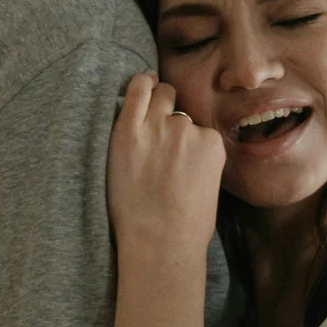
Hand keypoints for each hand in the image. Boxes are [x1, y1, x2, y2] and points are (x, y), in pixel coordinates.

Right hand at [107, 73, 223, 259]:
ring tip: (183, 170)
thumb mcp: (117, 167)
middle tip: (170, 135)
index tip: (152, 89)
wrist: (160, 241)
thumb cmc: (135, 214)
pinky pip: (208, 137)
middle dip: (169, 106)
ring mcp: (183, 130)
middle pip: (167, 92)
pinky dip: (205, 151)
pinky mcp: (210, 142)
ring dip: (187, 134)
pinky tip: (196, 177)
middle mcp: (155, 123)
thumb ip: (131, 136)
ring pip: (188, 119)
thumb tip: (144, 121)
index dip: (148, 85)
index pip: (139, 85)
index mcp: (126, 130)